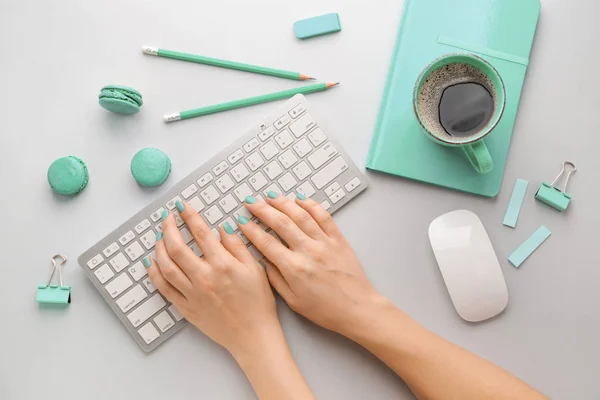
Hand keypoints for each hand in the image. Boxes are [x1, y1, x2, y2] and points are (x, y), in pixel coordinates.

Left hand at [144, 201, 279, 355]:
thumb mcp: (255, 269)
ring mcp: (192, 294)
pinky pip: (164, 288)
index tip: (182, 206)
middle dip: (168, 227)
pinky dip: (155, 273)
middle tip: (167, 217)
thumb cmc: (259, 304)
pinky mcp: (186, 308)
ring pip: (166, 266)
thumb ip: (237, 246)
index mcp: (222, 265)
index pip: (200, 233)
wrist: (254, 336)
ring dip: (159, 248)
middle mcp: (203, 277)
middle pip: (177, 247)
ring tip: (159, 237)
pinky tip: (153, 263)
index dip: (189, 216)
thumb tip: (223, 228)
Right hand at [237, 193, 383, 336]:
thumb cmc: (326, 310)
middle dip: (262, 209)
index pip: (266, 242)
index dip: (251, 230)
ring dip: (283, 203)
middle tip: (251, 201)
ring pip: (301, 215)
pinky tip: (300, 199)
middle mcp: (308, 251)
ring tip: (271, 197)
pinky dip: (311, 205)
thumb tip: (262, 259)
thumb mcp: (293, 301)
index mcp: (294, 268)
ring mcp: (324, 243)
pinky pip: (323, 216)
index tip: (242, 221)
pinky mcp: (338, 240)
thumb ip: (275, 278)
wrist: (357, 309)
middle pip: (281, 223)